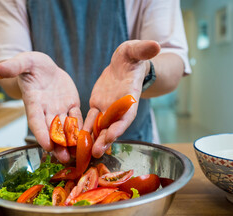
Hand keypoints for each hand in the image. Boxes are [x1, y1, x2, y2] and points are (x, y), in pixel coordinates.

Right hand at [0, 52, 81, 162]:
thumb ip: (13, 67)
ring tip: (78, 155)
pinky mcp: (71, 104)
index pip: (36, 121)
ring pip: (66, 128)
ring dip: (71, 141)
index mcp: (33, 102)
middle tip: (65, 158)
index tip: (46, 146)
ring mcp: (59, 109)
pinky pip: (78, 116)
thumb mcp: (23, 62)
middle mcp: (46, 110)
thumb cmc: (30, 65)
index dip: (41, 133)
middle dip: (58, 145)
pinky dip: (82, 126)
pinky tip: (89, 138)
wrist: (44, 68)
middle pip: (52, 130)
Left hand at [84, 40, 159, 157]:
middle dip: (105, 140)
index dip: (120, 126)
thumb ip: (144, 50)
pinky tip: (76, 139)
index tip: (112, 135)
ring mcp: (107, 108)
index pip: (127, 115)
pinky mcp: (96, 105)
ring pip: (100, 126)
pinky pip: (89, 119)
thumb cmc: (132, 56)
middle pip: (113, 126)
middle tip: (96, 153)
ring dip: (93, 139)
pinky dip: (84, 128)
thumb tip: (156, 45)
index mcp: (130, 98)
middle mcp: (119, 107)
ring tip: (85, 153)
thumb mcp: (136, 50)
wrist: (123, 63)